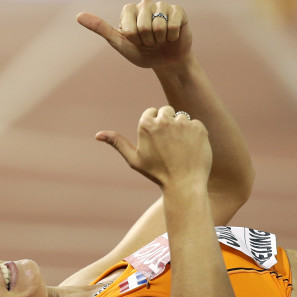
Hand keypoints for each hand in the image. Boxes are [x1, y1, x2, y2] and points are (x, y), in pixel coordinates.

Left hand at [77, 0, 191, 68]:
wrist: (165, 62)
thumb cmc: (142, 53)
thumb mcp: (120, 44)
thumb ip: (101, 29)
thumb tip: (78, 16)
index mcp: (129, 10)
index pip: (129, 28)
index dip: (134, 40)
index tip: (136, 42)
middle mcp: (145, 4)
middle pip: (143, 26)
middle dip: (147, 41)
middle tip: (150, 42)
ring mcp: (162, 6)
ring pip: (159, 25)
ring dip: (160, 40)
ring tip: (160, 40)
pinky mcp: (178, 11)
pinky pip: (173, 24)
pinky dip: (172, 37)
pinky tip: (172, 37)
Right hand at [96, 107, 211, 188]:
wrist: (184, 184)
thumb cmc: (157, 174)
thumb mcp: (134, 159)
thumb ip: (117, 142)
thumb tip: (97, 135)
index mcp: (146, 125)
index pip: (151, 112)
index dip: (154, 127)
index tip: (157, 142)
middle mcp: (164, 120)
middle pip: (166, 111)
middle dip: (167, 124)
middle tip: (169, 145)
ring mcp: (183, 123)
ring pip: (181, 117)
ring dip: (181, 129)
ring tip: (180, 149)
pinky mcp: (199, 127)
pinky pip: (196, 124)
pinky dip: (195, 135)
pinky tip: (191, 149)